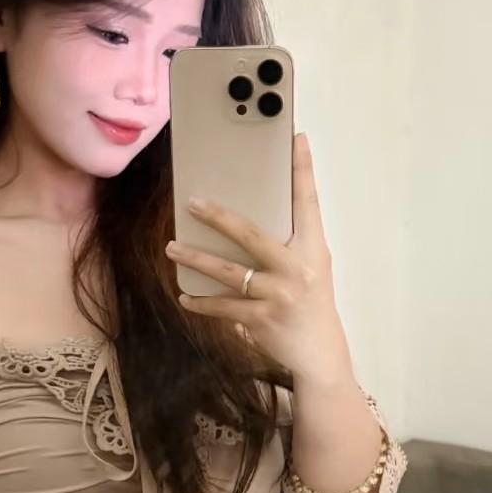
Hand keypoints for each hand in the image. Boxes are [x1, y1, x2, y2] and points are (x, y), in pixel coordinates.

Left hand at [165, 131, 352, 377]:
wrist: (319, 353)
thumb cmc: (311, 302)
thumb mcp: (311, 266)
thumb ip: (289, 241)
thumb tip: (247, 216)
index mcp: (313, 249)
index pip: (308, 202)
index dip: (303, 170)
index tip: (296, 140)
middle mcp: (297, 268)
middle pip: (251, 234)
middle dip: (218, 217)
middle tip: (192, 202)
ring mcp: (278, 294)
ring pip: (228, 271)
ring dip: (195, 259)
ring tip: (172, 249)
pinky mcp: (261, 319)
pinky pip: (223, 307)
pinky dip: (201, 302)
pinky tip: (186, 296)